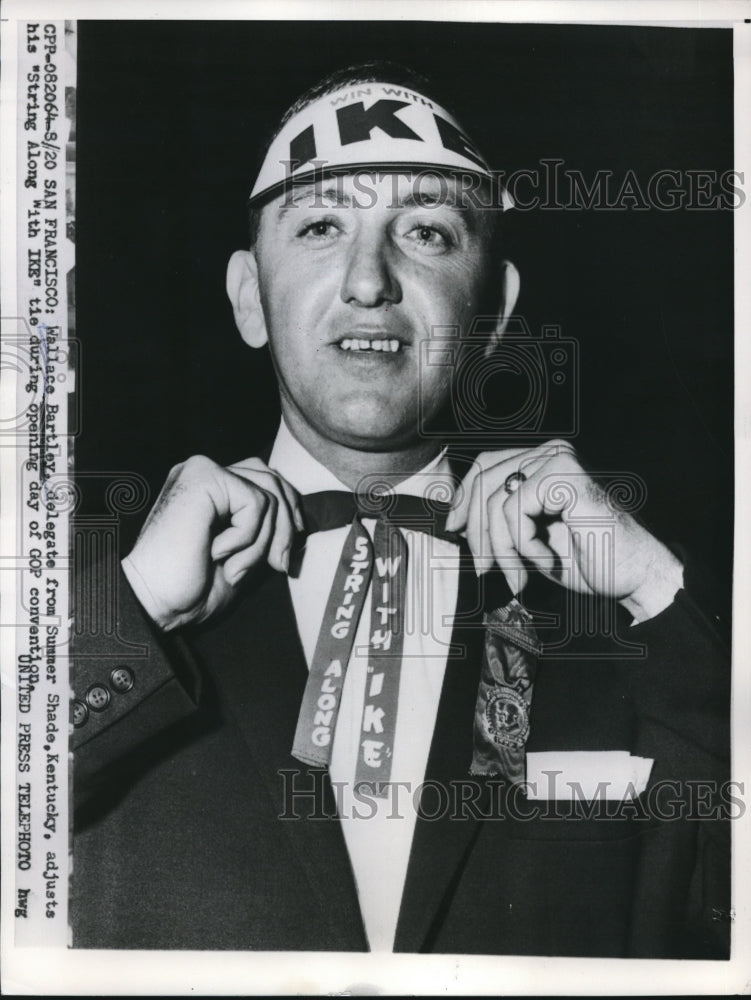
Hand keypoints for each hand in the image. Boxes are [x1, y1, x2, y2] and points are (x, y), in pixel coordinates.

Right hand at [122, 455, 302, 630]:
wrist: (155, 602)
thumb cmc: (191, 587)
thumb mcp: (243, 557)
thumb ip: (266, 533)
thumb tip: (300, 524)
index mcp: (211, 489)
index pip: (266, 479)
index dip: (288, 511)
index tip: (288, 550)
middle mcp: (205, 473)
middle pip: (273, 480)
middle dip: (286, 527)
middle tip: (276, 564)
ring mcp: (202, 472)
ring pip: (268, 494)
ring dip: (261, 541)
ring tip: (234, 566)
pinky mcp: (203, 478)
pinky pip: (255, 503)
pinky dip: (246, 538)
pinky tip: (217, 553)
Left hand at [445, 441, 683, 621]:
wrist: (635, 576)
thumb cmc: (588, 560)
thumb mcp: (531, 539)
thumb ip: (501, 522)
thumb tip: (456, 522)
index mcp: (543, 461)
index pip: (486, 466)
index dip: (463, 499)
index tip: (453, 531)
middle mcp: (551, 452)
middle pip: (485, 480)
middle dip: (478, 532)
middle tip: (484, 569)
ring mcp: (559, 458)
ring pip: (496, 501)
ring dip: (503, 548)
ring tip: (520, 575)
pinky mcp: (565, 475)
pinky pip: (516, 509)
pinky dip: (524, 545)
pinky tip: (548, 562)